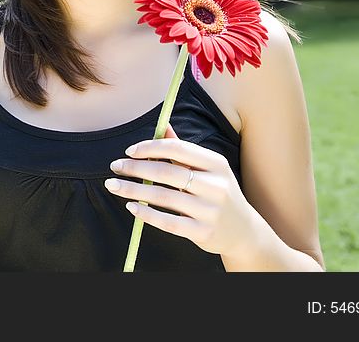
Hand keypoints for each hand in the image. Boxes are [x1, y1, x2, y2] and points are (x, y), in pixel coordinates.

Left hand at [105, 124, 258, 257]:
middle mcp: (215, 186)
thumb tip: (162, 126)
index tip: (129, 151)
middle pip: (166, 172)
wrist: (244, 232)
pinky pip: (168, 222)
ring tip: (113, 186)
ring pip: (163, 197)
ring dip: (133, 190)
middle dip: (135, 168)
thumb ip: (183, 149)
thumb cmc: (218, 193)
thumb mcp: (208, 169)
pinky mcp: (203, 232)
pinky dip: (146, 214)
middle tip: (114, 167)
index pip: (177, 148)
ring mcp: (210, 211)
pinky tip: (131, 207)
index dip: (149, 147)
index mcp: (216, 164)